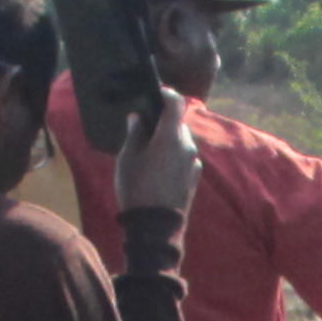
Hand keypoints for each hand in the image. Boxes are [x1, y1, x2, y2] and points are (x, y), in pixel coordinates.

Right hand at [113, 92, 199, 221]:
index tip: (156, 93)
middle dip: (163, 122)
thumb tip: (137, 118)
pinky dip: (174, 155)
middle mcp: (188, 146)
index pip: (176, 103)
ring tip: (149, 150)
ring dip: (168, 140)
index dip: (167, 94)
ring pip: (182, 141)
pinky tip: (158, 167)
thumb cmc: (137, 189)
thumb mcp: (128, 158)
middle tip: (144, 127)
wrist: (156, 227)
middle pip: (178, 123)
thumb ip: (134, 133)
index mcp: (171, 136)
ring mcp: (193, 163)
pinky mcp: (194, 178)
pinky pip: (184, 158)